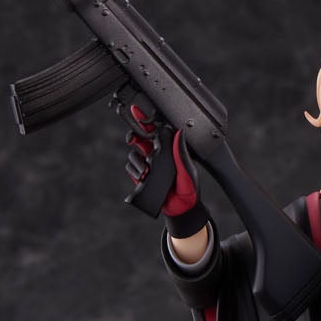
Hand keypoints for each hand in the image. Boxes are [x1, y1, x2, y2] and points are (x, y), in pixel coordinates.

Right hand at [116, 95, 203, 221]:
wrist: (182, 209)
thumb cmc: (189, 188)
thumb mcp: (188, 169)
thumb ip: (181, 152)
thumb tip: (179, 131)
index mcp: (169, 149)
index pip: (156, 130)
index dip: (145, 120)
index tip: (137, 111)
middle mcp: (157, 154)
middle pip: (140, 137)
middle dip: (134, 135)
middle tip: (133, 139)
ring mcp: (148, 164)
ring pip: (134, 153)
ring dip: (137, 161)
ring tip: (146, 172)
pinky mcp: (141, 175)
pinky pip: (131, 167)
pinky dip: (134, 171)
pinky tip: (143, 177)